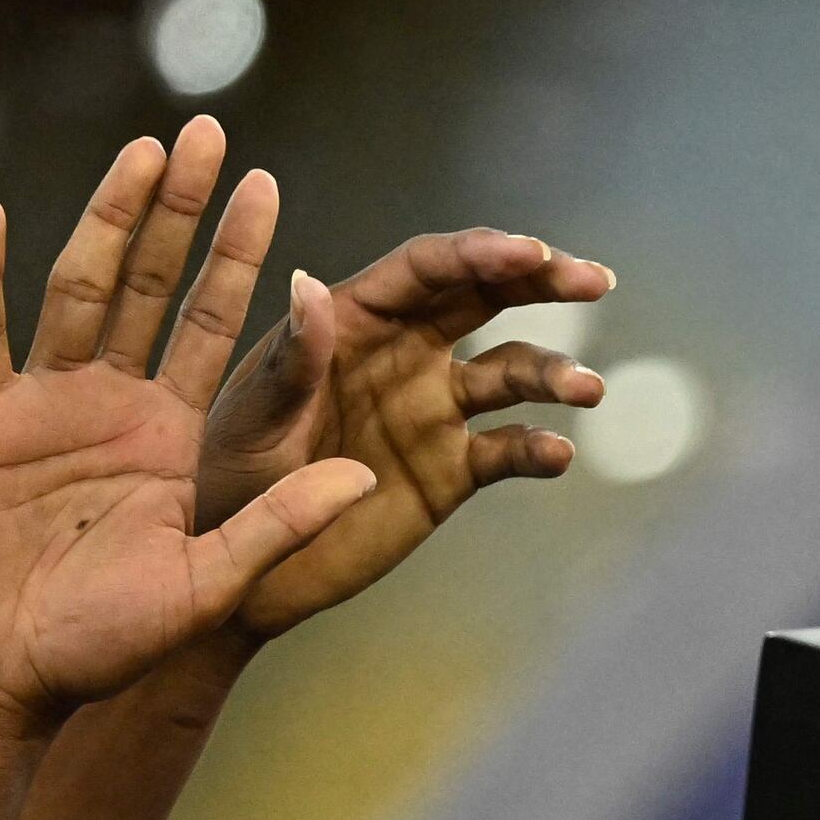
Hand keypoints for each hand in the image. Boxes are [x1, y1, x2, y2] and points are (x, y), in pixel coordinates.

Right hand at [0, 126, 371, 724]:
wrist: (3, 675)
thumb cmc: (106, 643)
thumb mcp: (208, 583)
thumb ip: (277, 523)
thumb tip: (362, 476)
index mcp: (175, 433)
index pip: (214, 323)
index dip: (240, 257)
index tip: (268, 186)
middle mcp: (115, 402)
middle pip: (151, 284)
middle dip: (179, 210)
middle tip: (208, 130)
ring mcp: (44, 404)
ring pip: (77, 289)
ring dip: (103, 219)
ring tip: (137, 152)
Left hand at [200, 228, 610, 637]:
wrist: (242, 567)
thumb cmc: (225, 479)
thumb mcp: (250, 420)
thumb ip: (291, 362)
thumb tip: (312, 285)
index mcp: (352, 321)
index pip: (426, 270)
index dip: (479, 253)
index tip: (530, 252)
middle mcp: (403, 353)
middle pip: (486, 298)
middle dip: (543, 281)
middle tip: (594, 279)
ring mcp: (434, 410)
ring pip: (512, 372)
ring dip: (554, 372)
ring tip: (587, 390)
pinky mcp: (453, 470)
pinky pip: (508, 450)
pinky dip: (538, 449)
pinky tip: (556, 454)